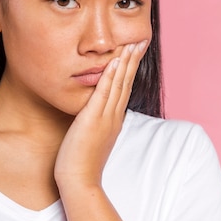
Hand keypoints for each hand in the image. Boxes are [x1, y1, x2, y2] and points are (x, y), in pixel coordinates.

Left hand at [54, 40, 147, 189]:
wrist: (80, 181)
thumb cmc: (82, 162)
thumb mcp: (93, 138)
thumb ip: (97, 124)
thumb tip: (95, 114)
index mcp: (114, 119)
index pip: (125, 89)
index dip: (130, 69)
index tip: (135, 52)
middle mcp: (113, 116)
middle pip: (127, 82)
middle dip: (134, 60)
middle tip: (141, 40)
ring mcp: (106, 117)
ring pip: (119, 84)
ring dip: (126, 62)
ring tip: (133, 43)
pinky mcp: (94, 119)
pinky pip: (104, 93)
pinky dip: (110, 76)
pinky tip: (115, 61)